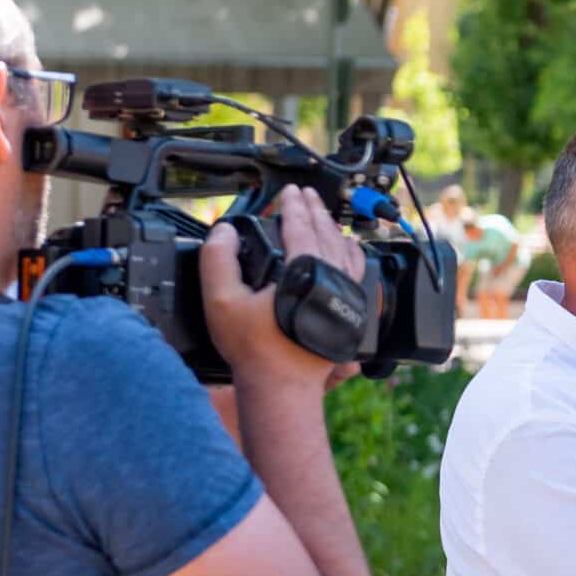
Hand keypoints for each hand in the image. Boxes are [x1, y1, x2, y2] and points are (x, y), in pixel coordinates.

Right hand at [201, 186, 368, 391]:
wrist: (283, 384)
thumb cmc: (255, 348)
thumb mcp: (221, 300)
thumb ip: (217, 260)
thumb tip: (224, 231)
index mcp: (305, 270)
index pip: (301, 225)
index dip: (293, 205)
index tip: (290, 191)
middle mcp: (333, 277)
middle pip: (327, 232)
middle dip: (316, 209)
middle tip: (307, 194)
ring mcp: (347, 293)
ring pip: (345, 249)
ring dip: (333, 228)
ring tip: (324, 216)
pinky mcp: (352, 310)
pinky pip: (357, 271)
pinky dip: (352, 253)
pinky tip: (347, 249)